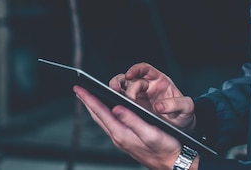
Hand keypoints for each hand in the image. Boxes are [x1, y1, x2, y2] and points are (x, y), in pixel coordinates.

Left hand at [75, 85, 198, 169]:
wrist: (172, 163)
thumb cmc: (164, 148)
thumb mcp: (150, 132)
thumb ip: (132, 120)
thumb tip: (116, 108)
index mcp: (122, 134)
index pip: (101, 112)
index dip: (89, 99)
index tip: (79, 88)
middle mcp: (118, 137)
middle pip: (98, 116)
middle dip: (87, 102)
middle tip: (79, 89)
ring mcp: (122, 139)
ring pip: (103, 120)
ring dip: (94, 107)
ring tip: (88, 97)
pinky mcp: (127, 140)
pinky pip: (110, 124)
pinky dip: (104, 113)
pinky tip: (107, 110)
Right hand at [109, 63, 195, 131]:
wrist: (181, 128)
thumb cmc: (184, 114)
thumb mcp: (186, 108)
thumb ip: (176, 104)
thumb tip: (159, 106)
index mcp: (159, 81)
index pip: (145, 69)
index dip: (136, 70)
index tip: (130, 75)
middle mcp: (147, 87)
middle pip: (129, 79)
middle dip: (122, 83)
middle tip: (120, 93)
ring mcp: (139, 97)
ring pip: (122, 88)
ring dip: (115, 90)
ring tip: (113, 96)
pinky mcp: (134, 108)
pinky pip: (122, 102)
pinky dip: (116, 103)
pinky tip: (113, 107)